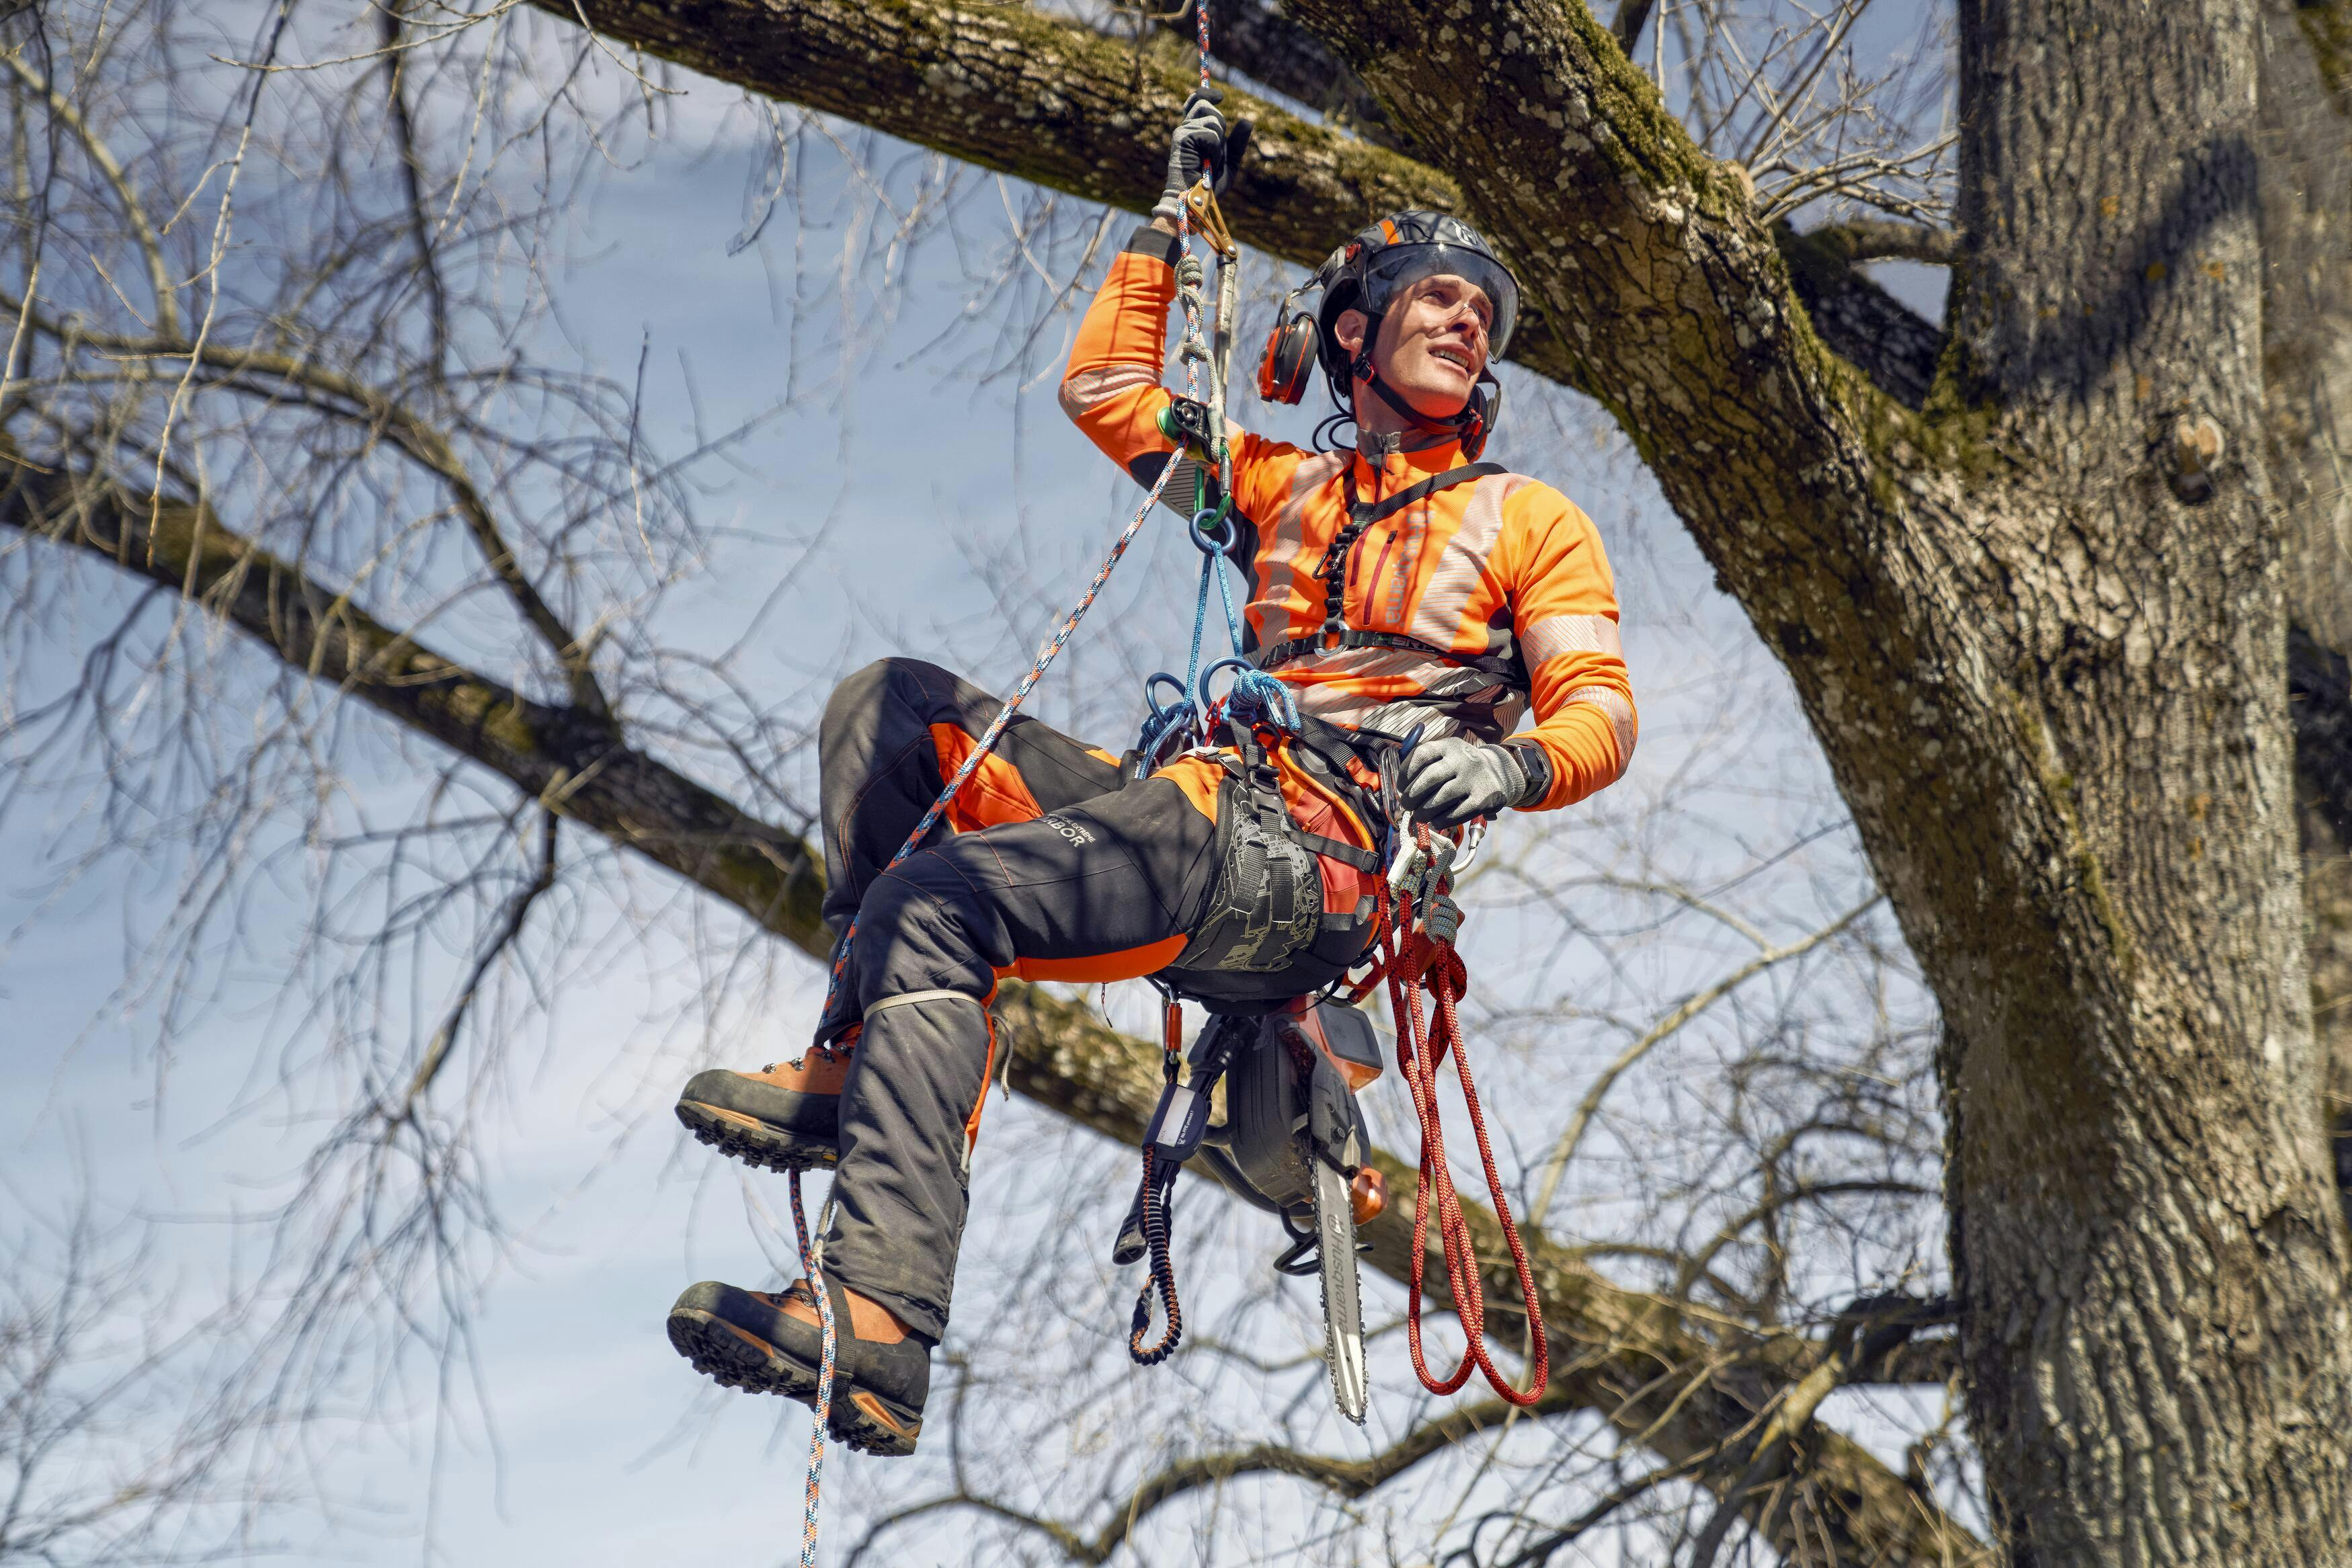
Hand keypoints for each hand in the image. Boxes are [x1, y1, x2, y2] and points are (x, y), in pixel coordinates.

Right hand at [1153, 86, 1247, 221]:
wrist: (1196, 202)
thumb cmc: (1209, 188)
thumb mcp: (1229, 163)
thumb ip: (1237, 144)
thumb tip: (1248, 121)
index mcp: (1194, 132)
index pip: (1196, 101)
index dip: (1207, 94)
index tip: (1220, 97)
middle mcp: (1186, 129)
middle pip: (1205, 104)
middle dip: (1219, 123)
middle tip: (1216, 149)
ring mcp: (1182, 133)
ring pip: (1211, 118)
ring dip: (1218, 139)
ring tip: (1211, 159)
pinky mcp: (1182, 138)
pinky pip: (1210, 133)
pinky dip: (1214, 149)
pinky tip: (1208, 162)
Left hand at [1397, 738, 1529, 828]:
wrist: (1499, 773)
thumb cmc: (1461, 769)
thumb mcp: (1446, 757)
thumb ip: (1425, 768)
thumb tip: (1402, 792)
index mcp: (1449, 745)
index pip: (1421, 755)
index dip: (1405, 774)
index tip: (1400, 788)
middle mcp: (1462, 758)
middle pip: (1430, 778)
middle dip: (1412, 796)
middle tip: (1407, 806)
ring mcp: (1475, 778)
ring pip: (1442, 798)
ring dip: (1425, 811)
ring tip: (1420, 816)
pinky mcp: (1485, 798)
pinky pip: (1457, 813)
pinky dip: (1442, 820)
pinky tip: (1436, 822)